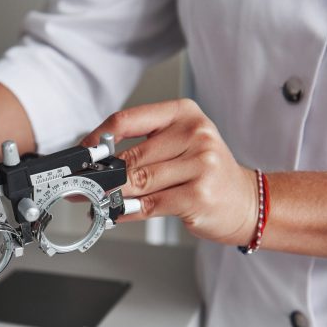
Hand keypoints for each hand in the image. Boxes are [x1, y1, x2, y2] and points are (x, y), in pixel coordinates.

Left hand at [83, 99, 258, 245]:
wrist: (246, 201)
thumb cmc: (207, 172)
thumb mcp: (180, 146)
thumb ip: (141, 149)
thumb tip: (95, 163)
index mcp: (184, 114)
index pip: (128, 120)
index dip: (98, 139)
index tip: (83, 155)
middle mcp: (195, 134)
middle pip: (130, 156)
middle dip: (100, 175)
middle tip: (81, 186)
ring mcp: (200, 164)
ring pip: (137, 182)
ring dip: (110, 195)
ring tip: (96, 200)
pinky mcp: (198, 195)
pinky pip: (149, 204)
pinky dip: (127, 211)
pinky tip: (118, 213)